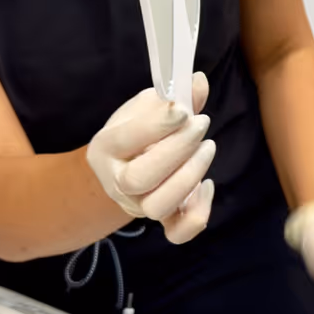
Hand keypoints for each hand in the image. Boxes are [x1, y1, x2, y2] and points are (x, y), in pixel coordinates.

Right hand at [85, 73, 216, 244]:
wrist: (124, 166)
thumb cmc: (136, 130)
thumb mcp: (146, 107)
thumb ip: (173, 95)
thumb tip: (199, 82)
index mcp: (106, 148)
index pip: (126, 141)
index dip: (158, 125)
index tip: (183, 109)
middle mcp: (117, 183)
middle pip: (141, 179)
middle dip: (177, 149)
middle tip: (200, 123)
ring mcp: (138, 205)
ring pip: (158, 206)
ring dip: (189, 175)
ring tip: (207, 147)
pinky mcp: (161, 219)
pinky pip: (177, 232)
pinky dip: (197, 213)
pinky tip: (207, 185)